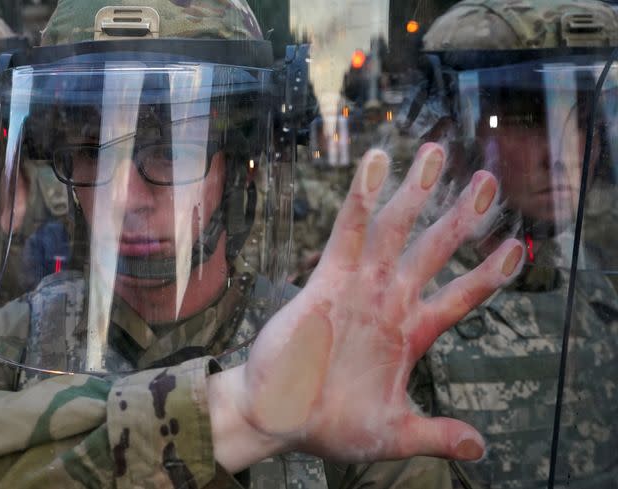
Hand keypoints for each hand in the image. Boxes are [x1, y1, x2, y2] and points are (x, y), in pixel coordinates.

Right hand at [209, 143, 524, 470]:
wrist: (277, 417)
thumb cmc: (329, 424)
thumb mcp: (392, 434)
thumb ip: (435, 433)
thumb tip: (478, 447)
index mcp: (411, 335)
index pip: (460, 296)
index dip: (487, 273)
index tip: (517, 247)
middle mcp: (389, 303)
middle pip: (435, 251)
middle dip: (461, 217)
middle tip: (488, 183)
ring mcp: (360, 288)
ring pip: (395, 230)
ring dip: (416, 193)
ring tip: (436, 153)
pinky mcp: (327, 280)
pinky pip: (348, 232)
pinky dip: (362, 198)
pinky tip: (375, 163)